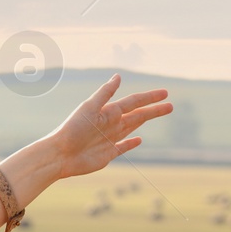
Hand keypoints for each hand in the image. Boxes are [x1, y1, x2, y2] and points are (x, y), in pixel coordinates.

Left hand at [47, 73, 171, 178]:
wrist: (59, 155)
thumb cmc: (72, 130)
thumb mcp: (89, 108)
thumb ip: (104, 94)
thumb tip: (118, 76)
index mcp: (107, 112)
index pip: (133, 102)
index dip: (149, 98)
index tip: (165, 93)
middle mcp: (110, 124)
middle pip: (137, 115)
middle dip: (153, 109)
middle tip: (171, 105)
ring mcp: (109, 139)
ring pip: (132, 128)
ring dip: (145, 121)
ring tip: (159, 116)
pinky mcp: (107, 154)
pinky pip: (123, 147)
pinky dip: (131, 143)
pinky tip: (139, 140)